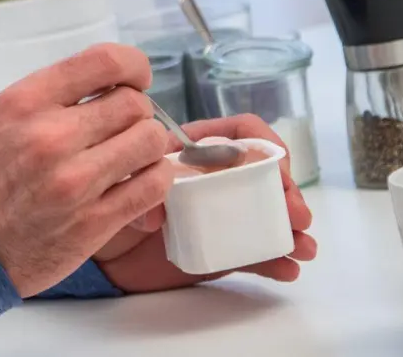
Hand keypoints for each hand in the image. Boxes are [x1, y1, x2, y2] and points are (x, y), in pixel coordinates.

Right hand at [0, 44, 175, 296]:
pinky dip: (154, 179)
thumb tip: (107, 87)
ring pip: (150, 143)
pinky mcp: (93, 223)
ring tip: (130, 155)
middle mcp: (50, 138)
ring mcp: (74, 182)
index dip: (134, 65)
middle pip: (135, 104)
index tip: (135, 79)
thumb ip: (49, 98)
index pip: (105, 62)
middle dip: (137, 113)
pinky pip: (153, 187)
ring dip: (148, 147)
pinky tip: (137, 180)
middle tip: (122, 127)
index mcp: (25, 103)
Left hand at [94, 113, 317, 292]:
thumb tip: (160, 207)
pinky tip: (288, 269)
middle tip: (296, 215)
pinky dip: (276, 261)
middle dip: (287, 191)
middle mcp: (215, 180)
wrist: (100, 253)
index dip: (264, 145)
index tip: (275, 169)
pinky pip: (256, 254)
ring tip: (303, 246)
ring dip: (291, 228)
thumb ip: (138, 188)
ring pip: (268, 215)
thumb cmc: (107, 204)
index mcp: (195, 150)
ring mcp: (223, 215)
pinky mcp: (223, 251)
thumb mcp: (120, 187)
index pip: (241, 133)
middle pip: (265, 175)